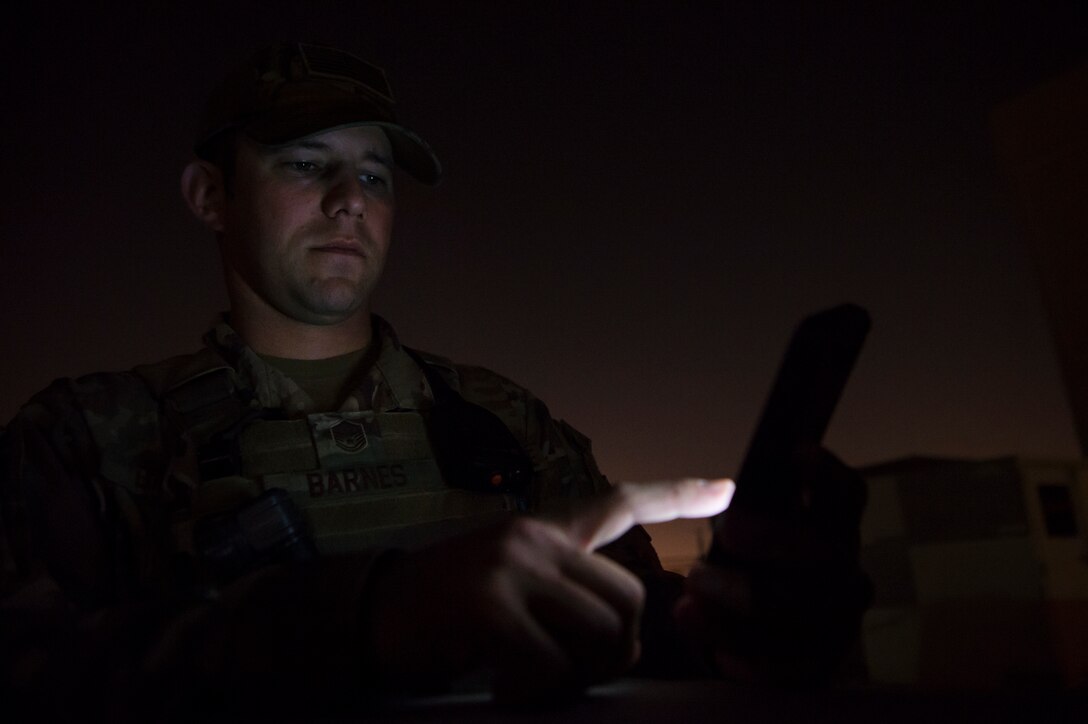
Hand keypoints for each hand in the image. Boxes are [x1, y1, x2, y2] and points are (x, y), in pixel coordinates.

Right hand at [362, 477, 733, 700]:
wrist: (368, 615)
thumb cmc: (447, 615)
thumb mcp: (513, 592)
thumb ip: (565, 598)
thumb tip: (621, 637)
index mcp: (544, 532)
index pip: (622, 503)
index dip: (678, 496)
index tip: (728, 490)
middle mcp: (535, 537)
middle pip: (631, 600)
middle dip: (615, 653)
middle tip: (570, 675)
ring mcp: (512, 566)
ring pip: (600, 634)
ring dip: (574, 677)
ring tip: (527, 679)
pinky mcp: (488, 604)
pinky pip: (550, 666)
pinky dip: (532, 693)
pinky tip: (499, 688)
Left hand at [674, 447, 871, 683]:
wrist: (744, 640)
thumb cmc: (742, 570)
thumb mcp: (742, 537)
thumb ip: (739, 515)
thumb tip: (719, 491)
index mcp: (833, 532)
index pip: (847, 496)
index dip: (828, 474)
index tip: (794, 452)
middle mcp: (847, 574)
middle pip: (826, 553)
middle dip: (773, 539)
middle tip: (726, 530)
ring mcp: (839, 624)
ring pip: (799, 608)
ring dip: (739, 597)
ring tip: (691, 591)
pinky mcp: (817, 667)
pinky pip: (785, 663)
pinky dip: (739, 647)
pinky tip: (704, 635)